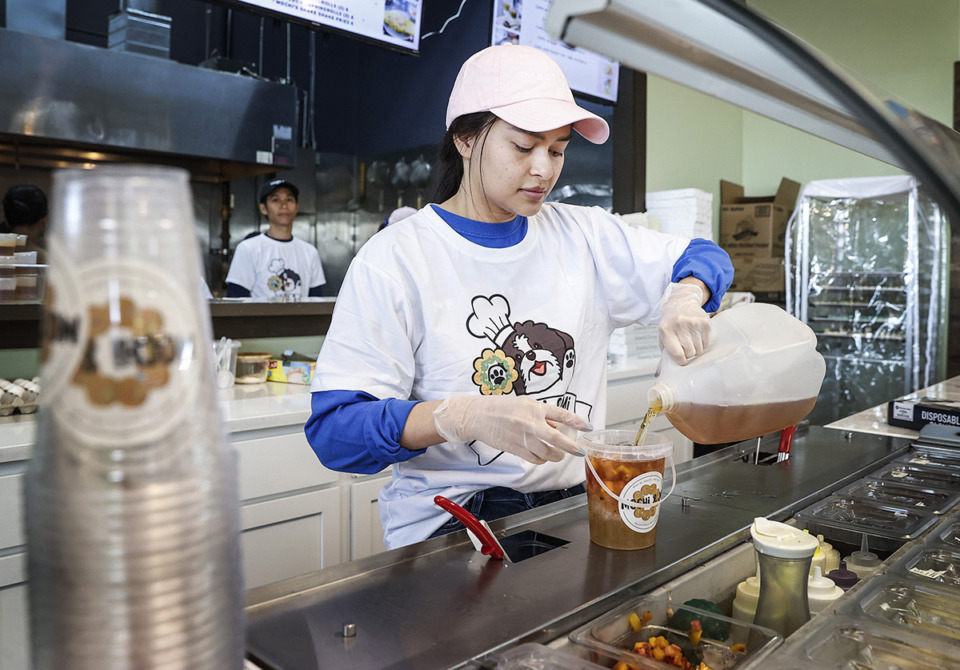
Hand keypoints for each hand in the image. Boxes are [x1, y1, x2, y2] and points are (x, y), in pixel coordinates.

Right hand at [433, 395, 591, 463]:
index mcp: (535, 408)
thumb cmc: (503, 407)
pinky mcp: (516, 449)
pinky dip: (542, 459)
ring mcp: (523, 437)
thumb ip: (543, 415)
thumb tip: (558, 427)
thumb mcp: (525, 404)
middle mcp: (530, 423)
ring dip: (556, 455)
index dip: (576, 421)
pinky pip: (535, 459)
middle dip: (571, 447)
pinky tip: (543, 456)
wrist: (479, 416)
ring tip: (559, 454)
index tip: (588, 427)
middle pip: (556, 439)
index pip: (560, 414)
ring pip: (547, 453)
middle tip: (580, 452)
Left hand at [658, 282, 710, 364]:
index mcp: (666, 330)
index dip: (681, 361)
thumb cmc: (670, 324)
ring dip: (696, 350)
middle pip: (689, 352)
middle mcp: (680, 324)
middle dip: (688, 355)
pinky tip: (697, 337)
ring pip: (699, 349)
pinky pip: (707, 342)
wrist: (681, 302)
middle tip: (686, 349)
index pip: (676, 353)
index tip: (683, 362)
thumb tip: (662, 373)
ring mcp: (693, 322)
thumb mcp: (663, 336)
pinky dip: (703, 344)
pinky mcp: (705, 321)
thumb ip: (664, 354)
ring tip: (691, 342)